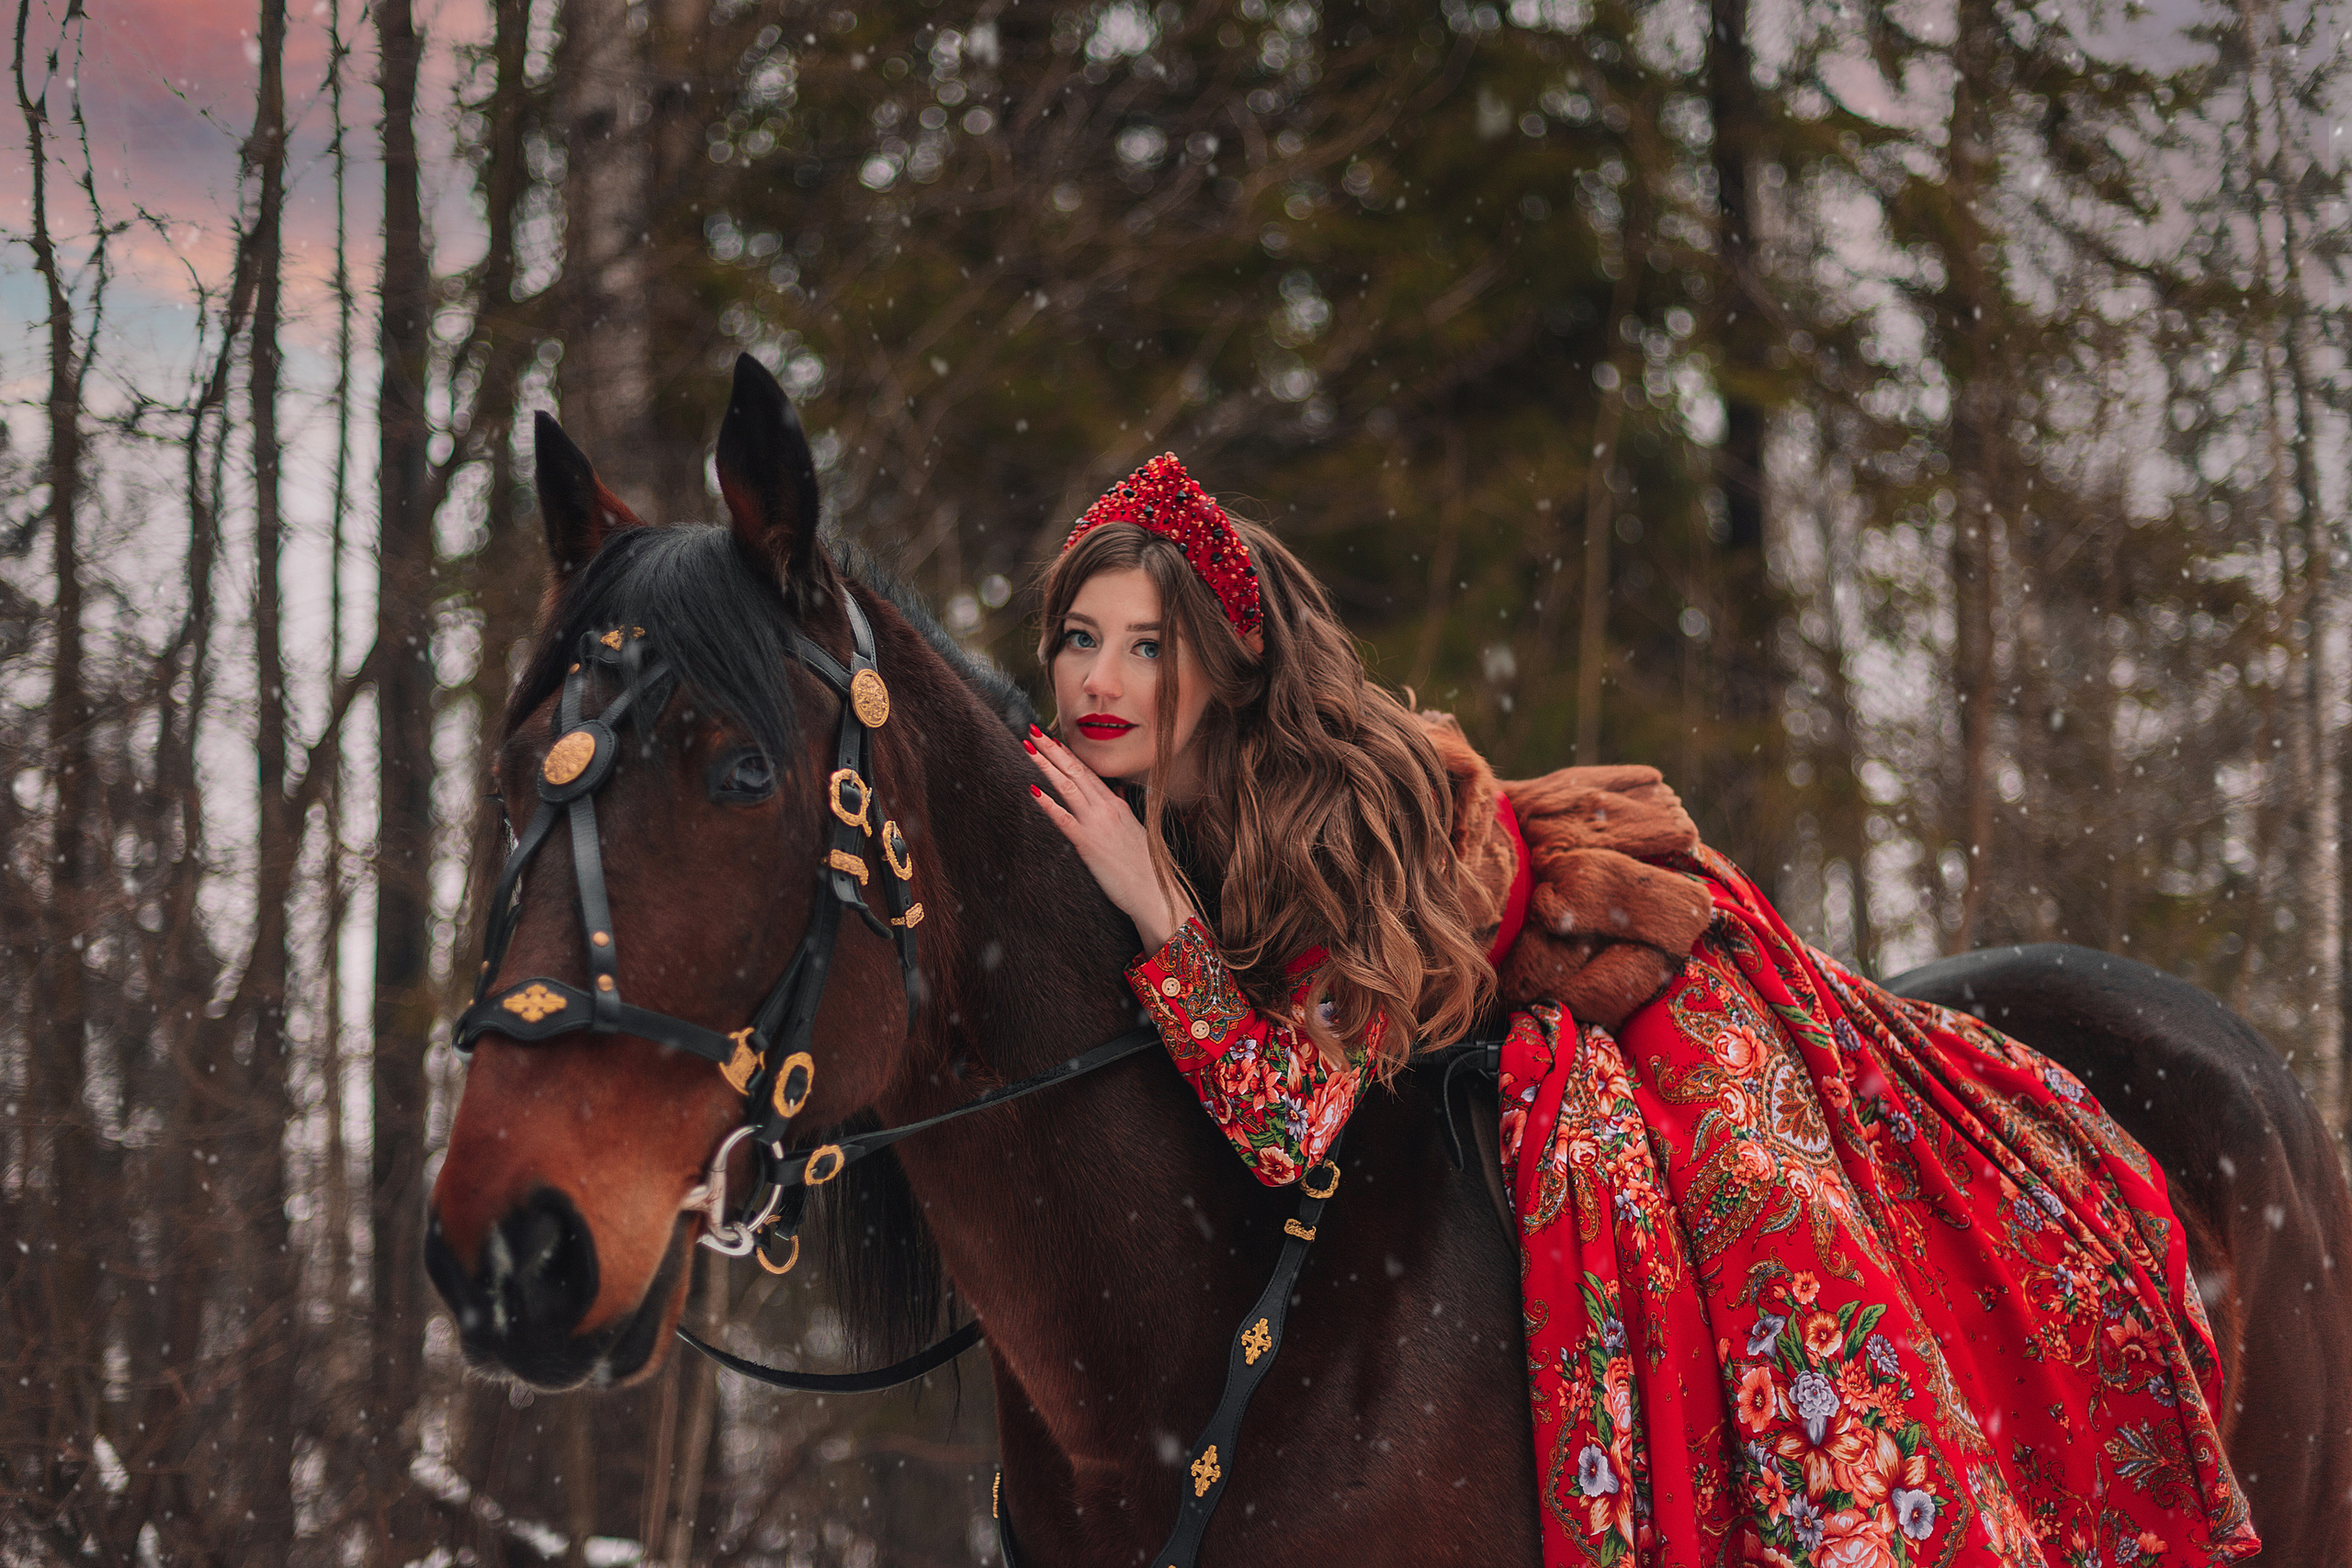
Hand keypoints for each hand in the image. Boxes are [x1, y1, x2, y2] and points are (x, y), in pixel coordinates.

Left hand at [1024, 724, 1194, 949]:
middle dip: (1052, 749)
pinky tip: (1032, 789)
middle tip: (1033, 730)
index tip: (1052, 738)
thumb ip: (1122, 808)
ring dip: (1046, 765)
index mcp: (1116, 804)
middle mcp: (1106, 808)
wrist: (1156, 890)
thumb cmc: (1146, 866)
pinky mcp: (1088, 843)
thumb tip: (1115, 791)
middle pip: (1075, 771)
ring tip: (1028, 747)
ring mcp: (1097, 824)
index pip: (1088, 771)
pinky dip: (1047, 802)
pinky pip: (1064, 818)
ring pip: (1067, 786)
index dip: (1068, 753)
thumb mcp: (1136, 830)